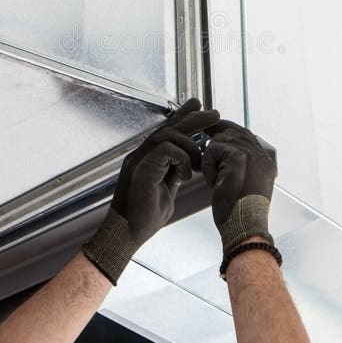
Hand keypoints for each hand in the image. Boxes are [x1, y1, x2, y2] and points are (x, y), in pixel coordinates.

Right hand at [83, 98, 219, 283]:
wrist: (127, 235)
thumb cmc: (144, 218)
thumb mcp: (166, 190)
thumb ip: (174, 174)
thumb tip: (189, 164)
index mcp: (147, 159)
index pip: (167, 131)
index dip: (183, 117)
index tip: (199, 107)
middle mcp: (140, 155)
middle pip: (167, 127)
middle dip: (192, 118)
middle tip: (214, 114)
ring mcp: (138, 161)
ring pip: (167, 134)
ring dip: (190, 141)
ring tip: (203, 155)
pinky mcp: (140, 169)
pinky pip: (165, 149)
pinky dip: (181, 158)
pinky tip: (186, 173)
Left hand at [201, 121, 278, 258]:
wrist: (244, 227)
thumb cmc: (241, 213)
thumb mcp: (246, 185)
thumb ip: (242, 166)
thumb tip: (224, 155)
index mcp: (266, 162)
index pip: (246, 135)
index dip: (228, 132)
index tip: (214, 131)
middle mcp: (261, 156)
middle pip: (233, 132)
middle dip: (216, 139)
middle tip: (204, 143)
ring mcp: (252, 155)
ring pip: (221, 140)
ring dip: (212, 158)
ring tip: (216, 179)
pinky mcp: (238, 158)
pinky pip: (213, 150)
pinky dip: (208, 165)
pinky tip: (215, 181)